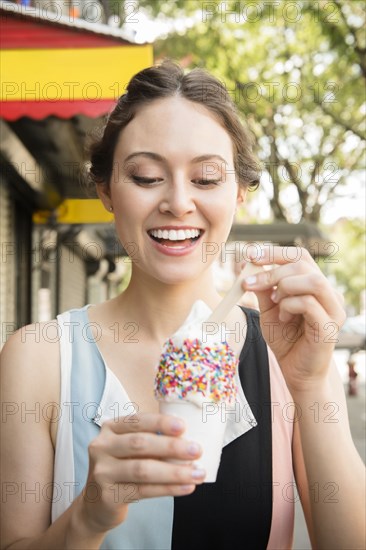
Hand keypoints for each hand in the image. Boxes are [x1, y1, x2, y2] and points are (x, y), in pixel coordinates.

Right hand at [79, 412, 203, 534]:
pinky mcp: (108, 496)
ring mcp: (102, 472)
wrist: (96, 504)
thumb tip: (188, 437)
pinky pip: (144, 490)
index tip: (183, 426)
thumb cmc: (122, 468)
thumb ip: (150, 439)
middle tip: (197, 450)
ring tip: (198, 473)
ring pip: (143, 469)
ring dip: (175, 471)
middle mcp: (102, 447)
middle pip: (140, 444)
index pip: (137, 421)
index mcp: (110, 428)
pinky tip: (186, 487)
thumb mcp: (128, 448)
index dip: (160, 422)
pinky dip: (168, 488)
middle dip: (171, 446)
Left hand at [242, 246, 345, 392]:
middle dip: (271, 271)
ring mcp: (333, 309)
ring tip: (274, 302)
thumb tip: (246, 264)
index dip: (274, 252)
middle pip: (303, 264)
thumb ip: (262, 288)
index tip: (249, 254)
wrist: (296, 372)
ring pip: (312, 280)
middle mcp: (328, 293)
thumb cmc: (286, 340)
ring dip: (284, 287)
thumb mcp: (268, 309)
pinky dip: (289, 306)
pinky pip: (308, 303)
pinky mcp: (329, 326)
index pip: (299, 255)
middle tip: (249, 284)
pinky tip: (283, 318)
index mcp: (315, 285)